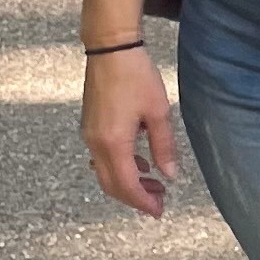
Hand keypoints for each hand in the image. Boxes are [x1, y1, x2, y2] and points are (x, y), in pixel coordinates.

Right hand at [82, 43, 176, 218]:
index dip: (143, 202)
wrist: (109, 48)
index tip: (159, 210)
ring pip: (105, 173)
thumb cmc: (135, 75)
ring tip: (154, 183)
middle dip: (135, 198)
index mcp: (113, 142)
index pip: (127, 185)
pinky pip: (101, 158)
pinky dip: (119, 167)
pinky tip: (139, 162)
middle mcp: (96, 143)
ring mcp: (89, 135)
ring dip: (128, 183)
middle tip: (159, 201)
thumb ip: (164, 146)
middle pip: (112, 185)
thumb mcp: (158, 112)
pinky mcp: (90, 126)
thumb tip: (170, 175)